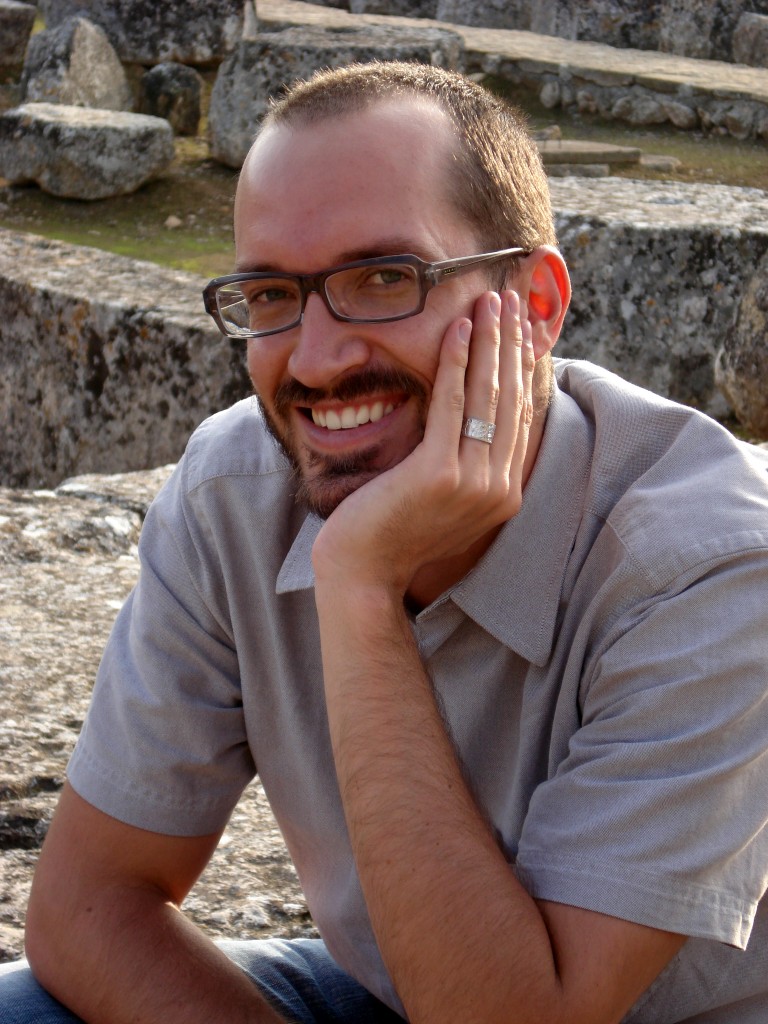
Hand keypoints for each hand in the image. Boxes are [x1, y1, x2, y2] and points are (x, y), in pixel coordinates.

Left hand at [311, 289, 534, 598]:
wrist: (363, 573)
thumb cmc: (393, 533)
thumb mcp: (442, 497)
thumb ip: (465, 464)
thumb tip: (470, 420)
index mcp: (504, 494)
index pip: (519, 416)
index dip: (521, 366)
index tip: (520, 328)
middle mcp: (498, 488)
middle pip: (511, 398)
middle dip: (512, 342)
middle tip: (509, 298)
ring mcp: (473, 482)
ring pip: (488, 395)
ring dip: (490, 340)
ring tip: (489, 299)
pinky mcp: (440, 473)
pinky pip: (453, 404)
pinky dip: (457, 361)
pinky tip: (458, 328)